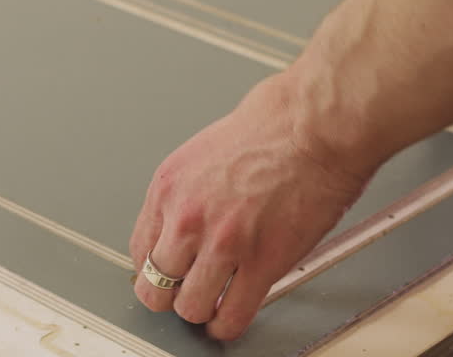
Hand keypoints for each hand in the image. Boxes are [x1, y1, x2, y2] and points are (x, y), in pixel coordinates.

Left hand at [129, 75, 375, 340]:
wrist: (311, 128)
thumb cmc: (270, 129)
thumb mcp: (200, 154)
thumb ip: (186, 194)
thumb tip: (181, 225)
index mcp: (168, 188)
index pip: (140, 250)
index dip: (155, 268)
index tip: (168, 273)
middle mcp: (187, 218)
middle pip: (156, 286)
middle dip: (170, 295)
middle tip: (185, 293)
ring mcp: (223, 243)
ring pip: (190, 307)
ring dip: (201, 311)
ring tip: (212, 306)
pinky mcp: (262, 262)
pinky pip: (232, 315)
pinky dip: (228, 324)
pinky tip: (230, 318)